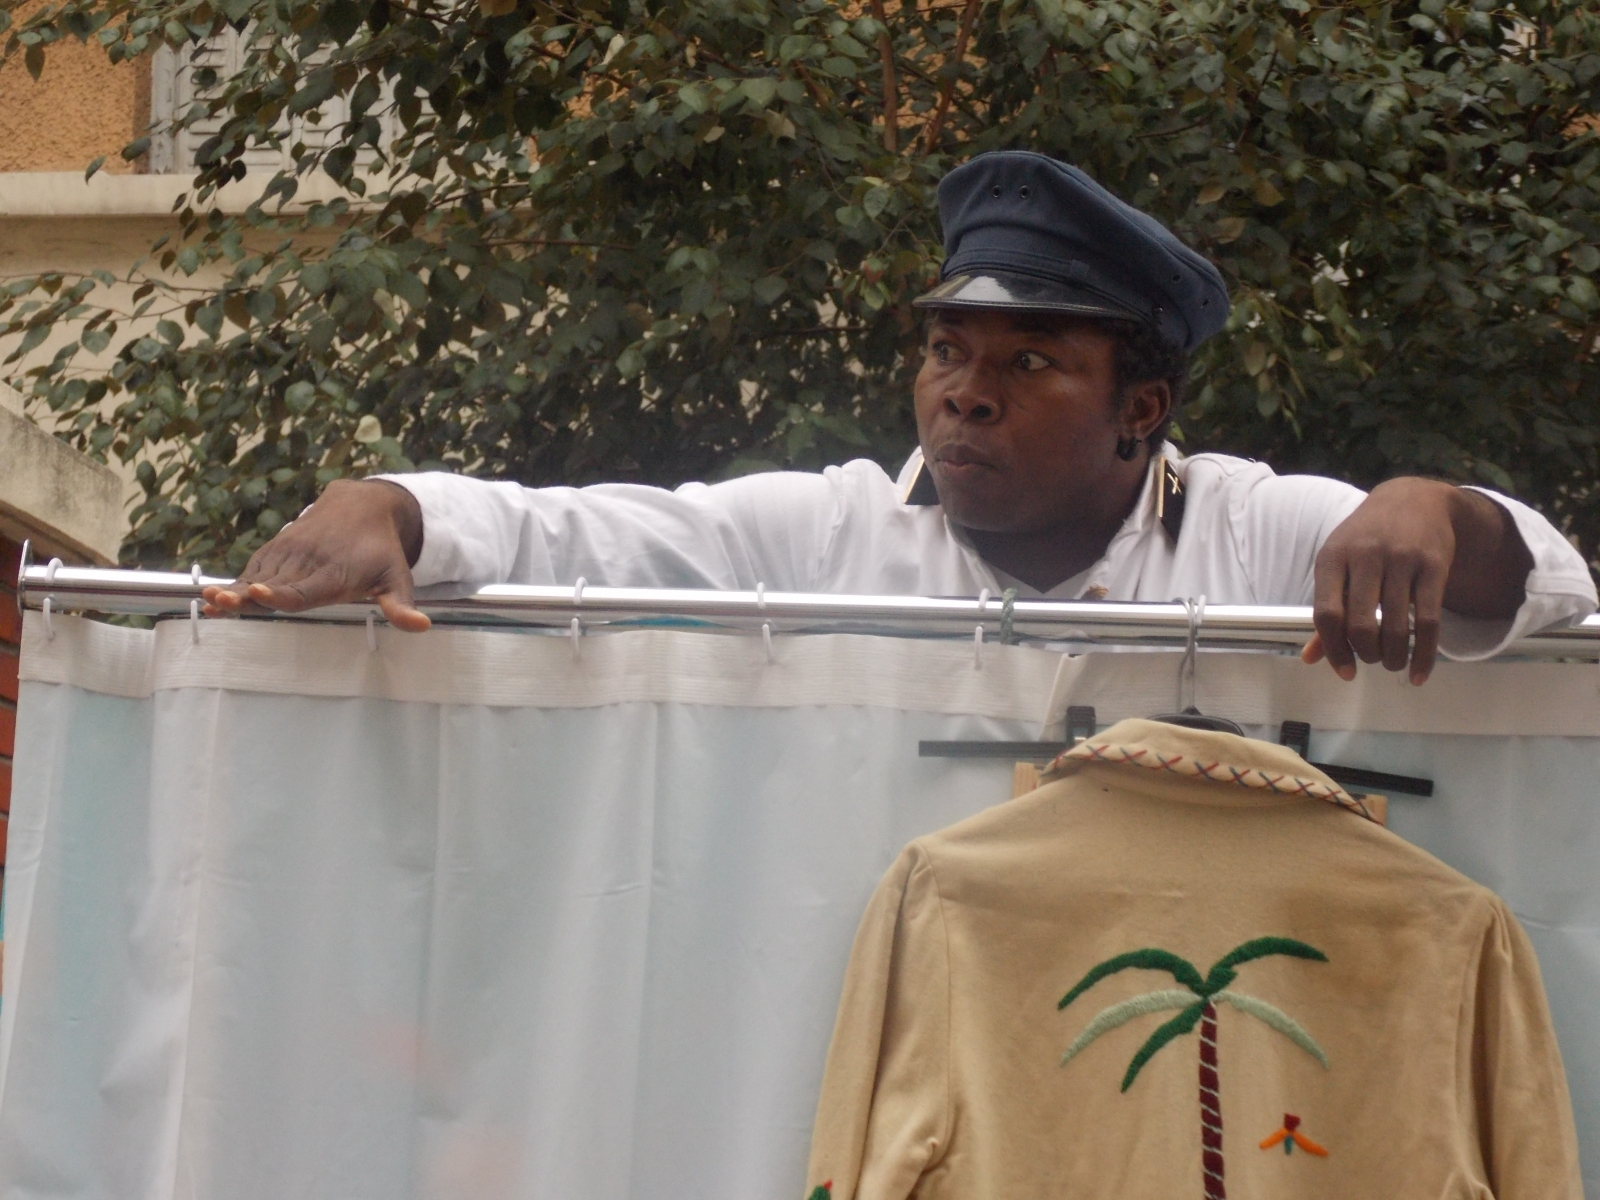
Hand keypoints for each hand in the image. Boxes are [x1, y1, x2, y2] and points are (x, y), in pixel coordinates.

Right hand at [201, 478, 430, 630]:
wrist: (364, 504)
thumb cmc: (382, 551)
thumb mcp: (398, 578)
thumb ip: (402, 605)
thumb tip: (422, 626)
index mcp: (336, 574)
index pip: (305, 588)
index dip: (283, 594)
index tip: (262, 593)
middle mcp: (308, 561)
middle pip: (273, 583)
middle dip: (247, 594)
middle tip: (221, 602)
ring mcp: (290, 550)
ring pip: (258, 574)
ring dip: (233, 588)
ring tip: (209, 601)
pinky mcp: (278, 545)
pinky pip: (255, 565)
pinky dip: (236, 580)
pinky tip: (215, 597)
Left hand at [1302, 478, 1530, 684]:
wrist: (1412, 499)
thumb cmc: (1365, 540)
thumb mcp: (1338, 565)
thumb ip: (1327, 610)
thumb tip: (1310, 659)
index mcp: (1332, 558)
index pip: (1327, 614)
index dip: (1334, 649)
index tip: (1345, 672)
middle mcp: (1364, 556)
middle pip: (1362, 625)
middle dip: (1367, 654)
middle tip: (1373, 659)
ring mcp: (1401, 559)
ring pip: (1397, 627)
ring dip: (1394, 657)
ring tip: (1393, 663)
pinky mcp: (1434, 565)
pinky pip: (1429, 621)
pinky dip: (1424, 655)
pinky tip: (1419, 674)